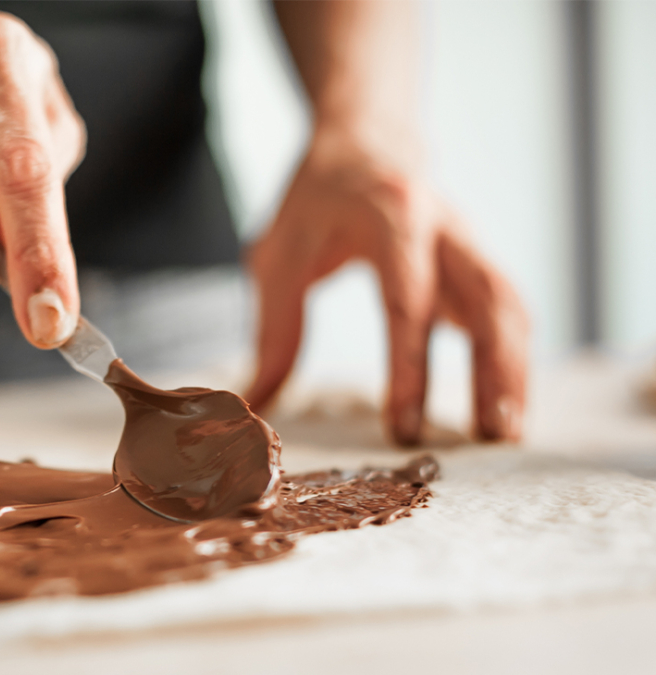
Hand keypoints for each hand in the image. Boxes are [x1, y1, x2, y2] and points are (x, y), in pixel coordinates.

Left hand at [244, 126, 527, 444]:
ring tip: (505, 435)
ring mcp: (470, 241)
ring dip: (515, 370)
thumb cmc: (316, 199)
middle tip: (486, 439)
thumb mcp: (280, 253)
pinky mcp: (478, 260)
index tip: (405, 427)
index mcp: (391, 214)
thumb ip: (274, 329)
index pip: (406, 300)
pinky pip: (509, 309)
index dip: (409, 367)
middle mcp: (445, 224)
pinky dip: (514, 356)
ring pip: (509, 306)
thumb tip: (256, 404)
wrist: (364, 139)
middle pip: (486, 299)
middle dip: (492, 371)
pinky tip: (507, 404)